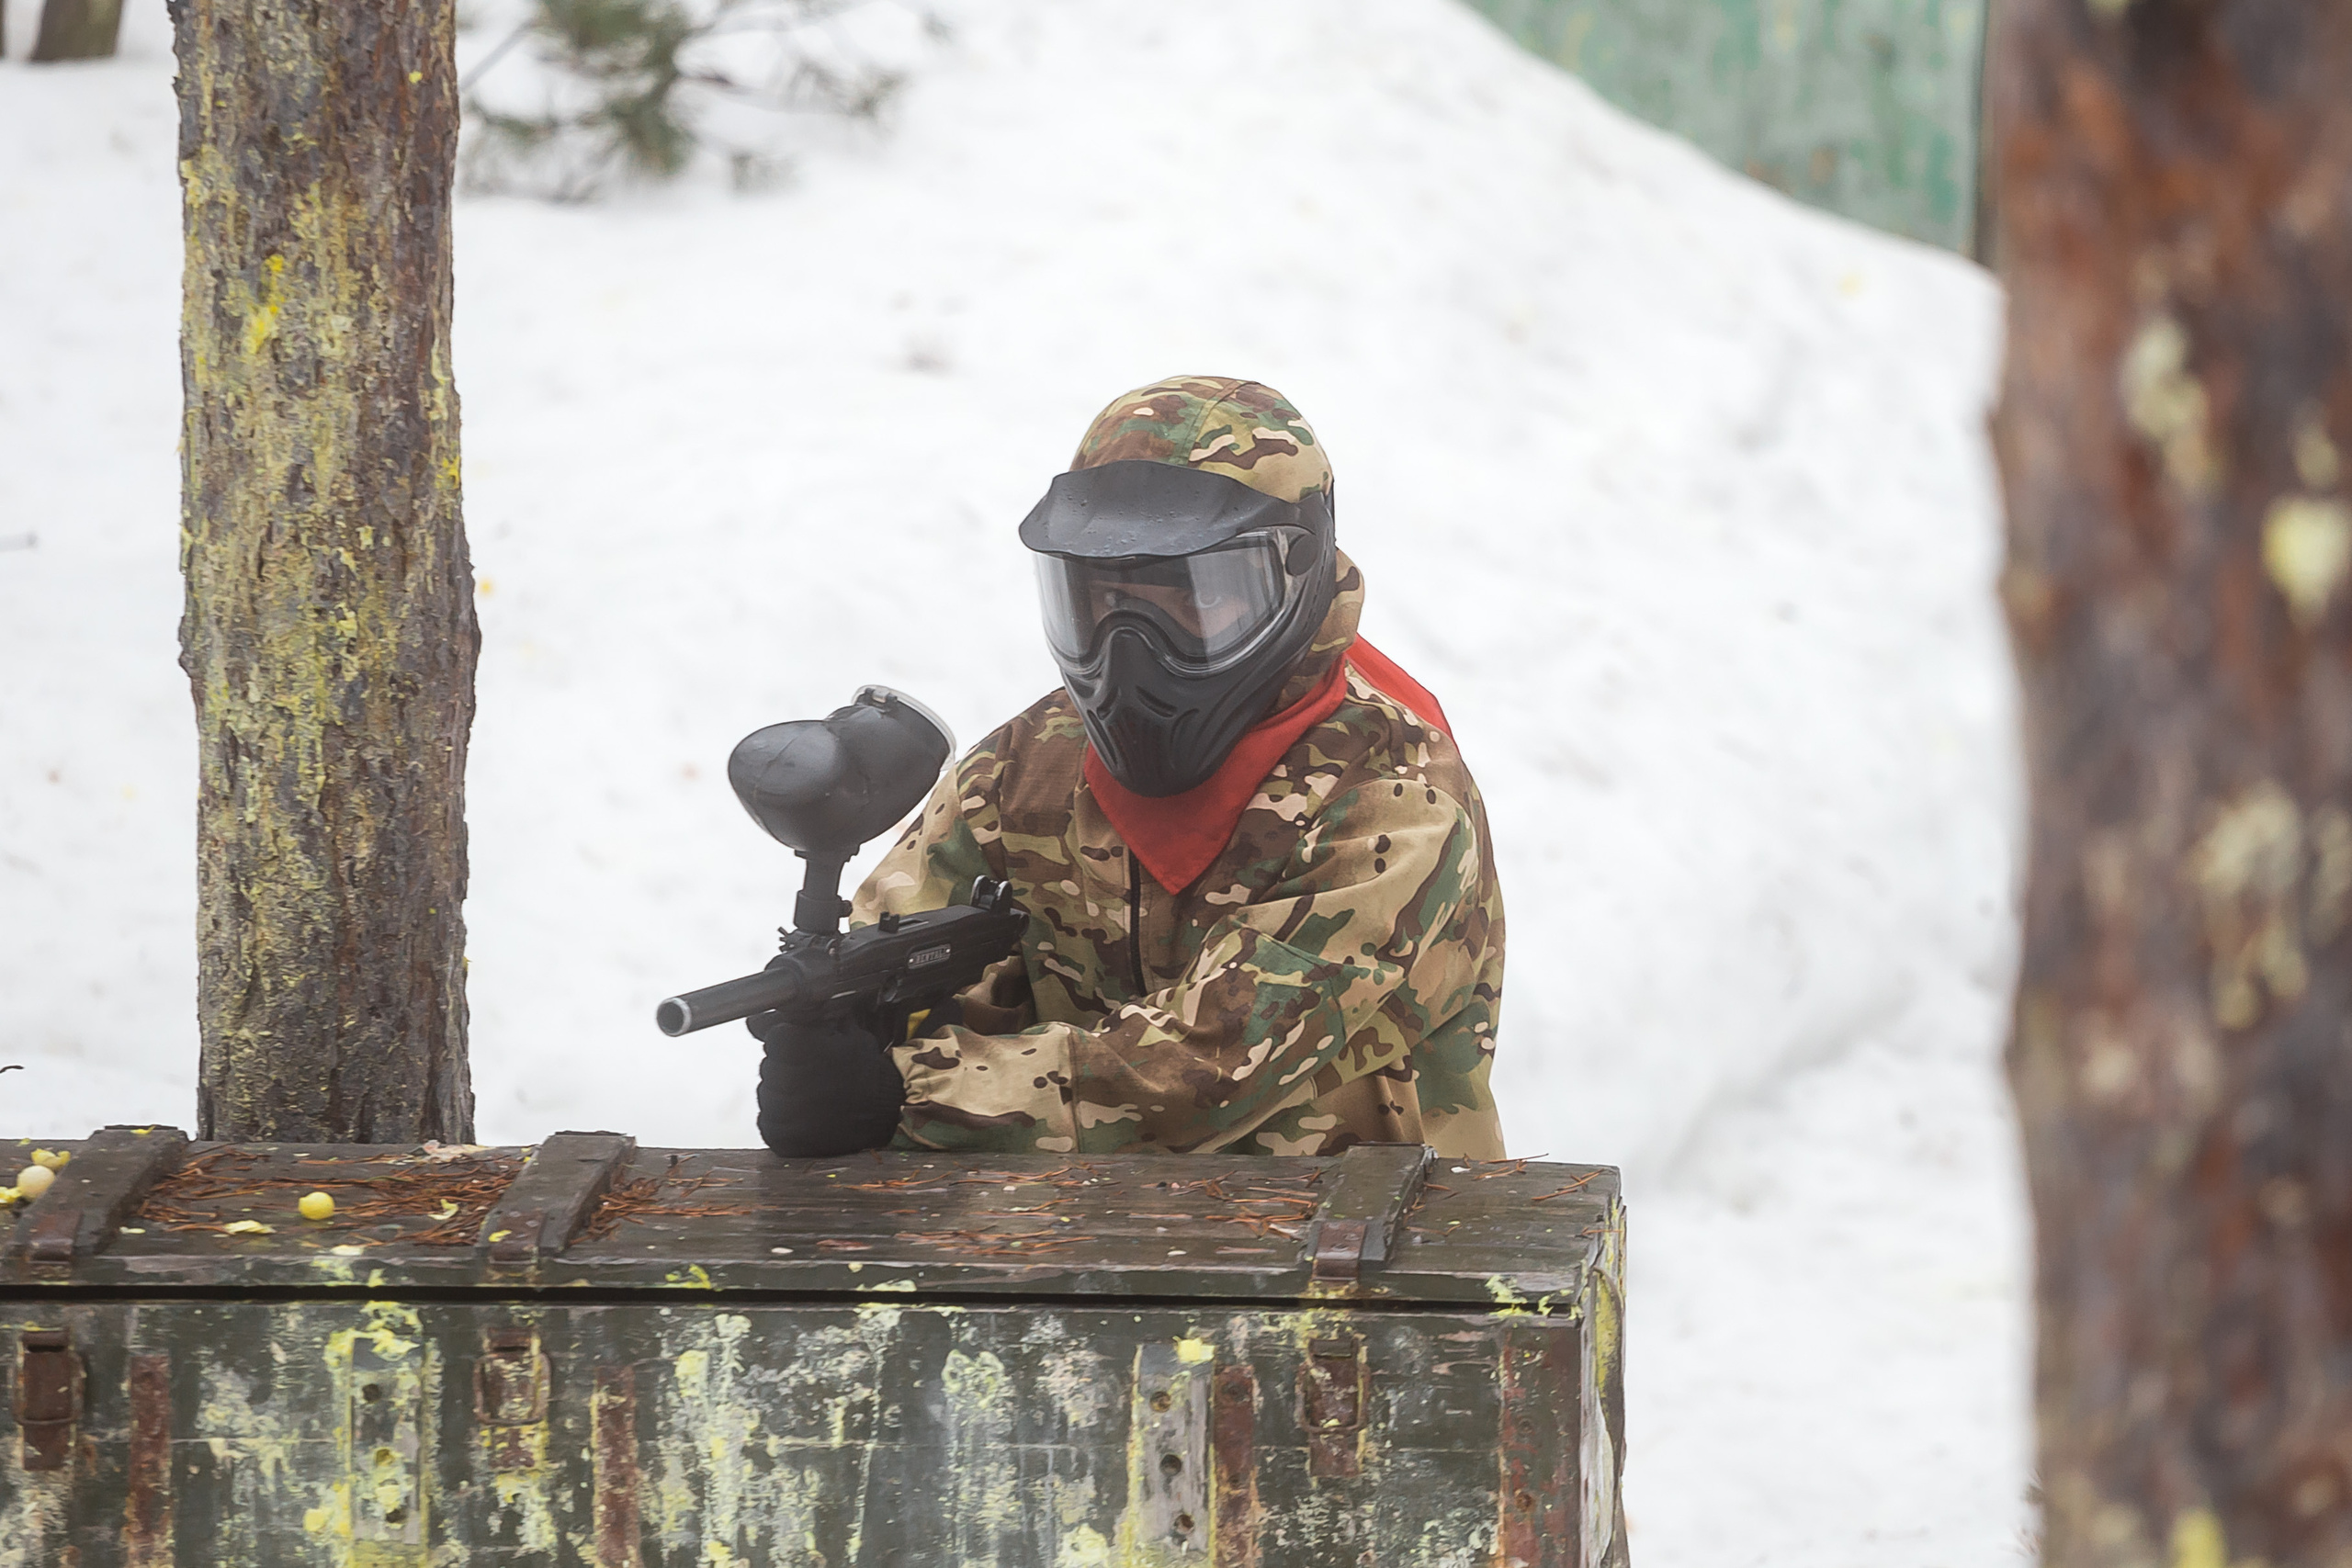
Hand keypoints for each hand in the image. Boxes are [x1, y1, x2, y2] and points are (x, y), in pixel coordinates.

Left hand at [753, 1009, 905, 1156]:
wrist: (888, 1115)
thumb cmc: (867, 1071)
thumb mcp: (845, 1034)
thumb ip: (802, 1022)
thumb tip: (754, 1020)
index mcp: (795, 1046)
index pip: (775, 1038)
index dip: (794, 1043)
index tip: (812, 1053)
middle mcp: (780, 1077)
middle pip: (770, 1065)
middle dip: (789, 1068)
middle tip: (819, 1077)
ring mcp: (777, 1110)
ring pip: (768, 1092)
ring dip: (785, 1093)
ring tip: (817, 1098)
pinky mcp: (778, 1136)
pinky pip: (769, 1120)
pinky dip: (784, 1119)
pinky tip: (810, 1116)